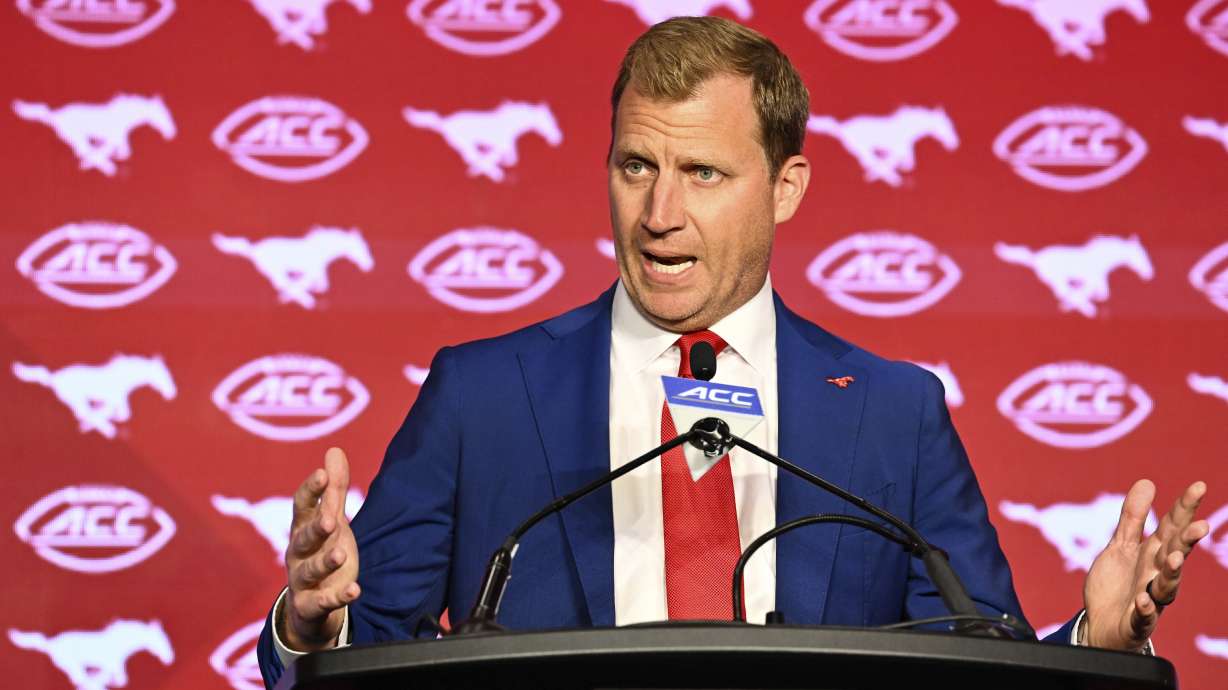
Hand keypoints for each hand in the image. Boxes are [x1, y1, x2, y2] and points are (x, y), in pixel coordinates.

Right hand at [282, 447, 360, 651]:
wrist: (311, 605)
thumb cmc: (322, 551)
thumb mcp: (331, 519)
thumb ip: (334, 489)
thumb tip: (334, 450)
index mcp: (302, 529)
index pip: (301, 506)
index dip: (311, 490)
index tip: (322, 474)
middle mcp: (299, 553)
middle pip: (304, 539)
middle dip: (316, 528)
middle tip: (331, 520)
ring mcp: (303, 581)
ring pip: (310, 570)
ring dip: (325, 562)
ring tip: (341, 555)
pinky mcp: (312, 605)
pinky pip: (324, 601)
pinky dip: (338, 596)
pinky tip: (355, 590)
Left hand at [1083, 479, 1208, 650]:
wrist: (1101, 625)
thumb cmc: (1117, 585)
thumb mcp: (1121, 546)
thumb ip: (1133, 518)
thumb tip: (1147, 482)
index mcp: (1154, 554)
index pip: (1172, 527)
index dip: (1184, 508)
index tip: (1199, 486)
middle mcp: (1157, 575)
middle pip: (1175, 554)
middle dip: (1187, 541)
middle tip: (1200, 525)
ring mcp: (1149, 598)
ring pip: (1167, 586)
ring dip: (1172, 573)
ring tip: (1175, 558)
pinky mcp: (1137, 621)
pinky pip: (1143, 616)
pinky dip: (1145, 609)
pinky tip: (1143, 600)